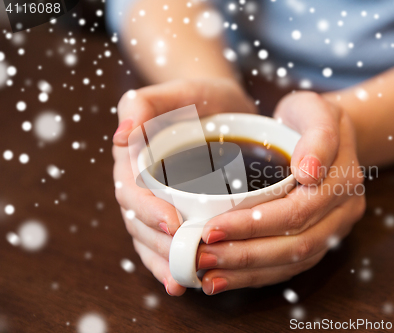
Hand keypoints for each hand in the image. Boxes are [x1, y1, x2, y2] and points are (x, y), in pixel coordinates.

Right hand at [112, 78, 255, 295]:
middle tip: (186, 258)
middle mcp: (140, 183)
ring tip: (181, 281)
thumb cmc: (197, 97)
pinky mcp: (173, 210)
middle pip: (138, 222)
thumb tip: (122, 134)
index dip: (148, 210)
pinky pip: (164, 240)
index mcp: (133, 158)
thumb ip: (143, 103)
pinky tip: (182, 280)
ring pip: (149, 238)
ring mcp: (155, 200)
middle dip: (159, 244)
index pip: (132, 190)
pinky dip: (170, 261)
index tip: (172, 224)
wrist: (219, 105)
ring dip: (162, 261)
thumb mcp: (175, 91)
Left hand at [196, 92, 365, 294]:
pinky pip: (290, 266)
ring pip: (292, 263)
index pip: (296, 212)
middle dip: (244, 254)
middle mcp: (342, 212)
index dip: (253, 224)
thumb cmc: (311, 117)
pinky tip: (226, 278)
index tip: (212, 228)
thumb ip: (318, 136)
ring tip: (208, 276)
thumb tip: (308, 172)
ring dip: (247, 272)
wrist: (327, 132)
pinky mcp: (319, 240)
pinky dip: (257, 276)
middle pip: (295, 245)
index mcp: (343, 181)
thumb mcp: (315, 109)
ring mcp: (333, 230)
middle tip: (201, 255)